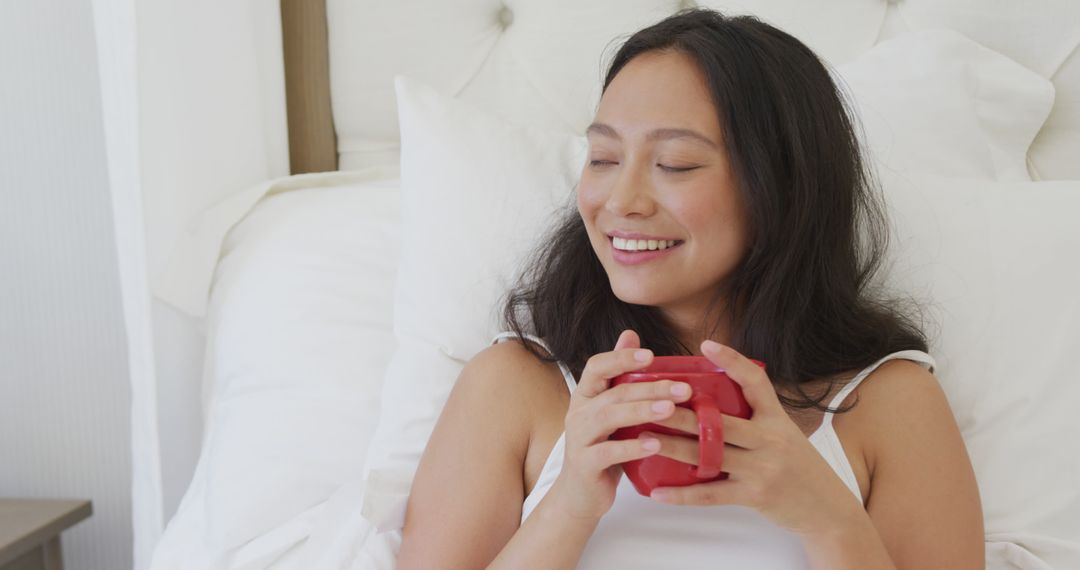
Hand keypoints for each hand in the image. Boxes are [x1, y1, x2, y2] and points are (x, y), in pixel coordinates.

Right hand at [548, 329, 692, 519]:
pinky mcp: (585, 464)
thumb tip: (630, 334)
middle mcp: (578, 413)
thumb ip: (620, 376)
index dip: (621, 358)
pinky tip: (656, 444)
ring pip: (610, 417)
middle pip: (613, 392)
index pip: (596, 366)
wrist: (579, 495)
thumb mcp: (611, 412)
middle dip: (650, 387)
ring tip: (671, 409)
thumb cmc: (603, 448)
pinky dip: (633, 447)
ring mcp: (579, 438)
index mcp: (585, 396)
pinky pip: (609, 452)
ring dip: (642, 410)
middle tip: (683, 388)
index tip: (651, 355)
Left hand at [644, 340, 861, 534]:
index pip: (756, 381)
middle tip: (649, 401)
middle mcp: (770, 439)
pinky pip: (711, 494)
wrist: (827, 509)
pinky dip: (682, 494)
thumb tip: (714, 395)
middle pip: (720, 420)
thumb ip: (754, 416)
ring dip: (672, 446)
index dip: (733, 360)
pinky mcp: (754, 495)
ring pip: (709, 453)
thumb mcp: (783, 432)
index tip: (707, 343)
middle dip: (682, 412)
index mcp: (776, 418)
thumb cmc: (797, 466)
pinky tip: (657, 492)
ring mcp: (762, 468)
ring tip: (641, 439)